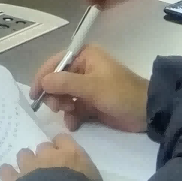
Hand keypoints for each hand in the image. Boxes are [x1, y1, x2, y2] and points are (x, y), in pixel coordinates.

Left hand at [1, 132, 101, 180]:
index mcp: (72, 154)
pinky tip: (11, 180)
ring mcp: (30, 166)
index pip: (63, 139)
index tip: (63, 158)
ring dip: (27, 163)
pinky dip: (8, 174)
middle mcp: (49, 155)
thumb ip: (88, 179)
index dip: (61, 148)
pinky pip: (7, 171)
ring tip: (30, 177)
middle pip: (43, 148)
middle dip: (45, 157)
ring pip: (24, 155)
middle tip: (49, 172)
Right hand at [29, 44, 149, 132]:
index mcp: (84, 56)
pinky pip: (73, 108)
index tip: (35, 95)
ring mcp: (87, 87)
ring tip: (70, 115)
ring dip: (63, 106)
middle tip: (58, 107)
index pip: (55, 63)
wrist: (147, 113)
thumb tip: (43, 81)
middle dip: (55, 95)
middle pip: (57, 81)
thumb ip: (66, 83)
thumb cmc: (121, 94)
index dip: (43, 78)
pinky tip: (75, 124)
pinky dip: (71, 116)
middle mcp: (83, 69)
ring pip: (64, 96)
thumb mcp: (93, 87)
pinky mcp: (91, 103)